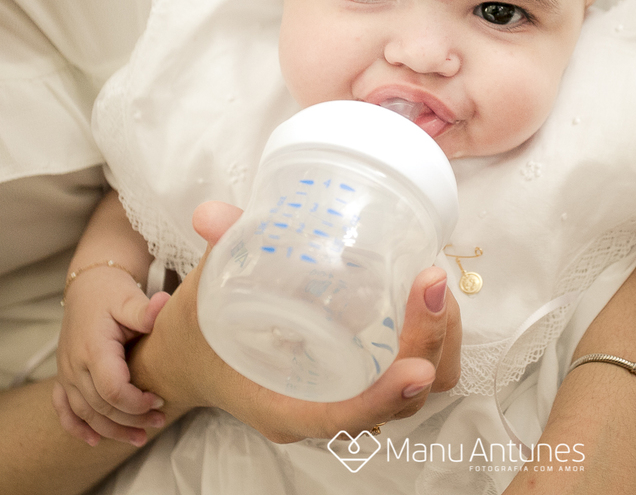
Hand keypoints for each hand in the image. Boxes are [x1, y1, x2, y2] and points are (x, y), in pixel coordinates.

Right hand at [54, 267, 170, 446]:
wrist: (87, 289)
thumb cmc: (111, 294)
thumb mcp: (128, 298)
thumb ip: (145, 310)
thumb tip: (166, 304)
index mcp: (93, 348)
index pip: (111, 389)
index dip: (135, 402)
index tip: (159, 401)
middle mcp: (74, 365)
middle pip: (100, 407)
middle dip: (131, 420)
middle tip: (159, 421)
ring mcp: (66, 374)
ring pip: (85, 414)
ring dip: (111, 430)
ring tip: (139, 438)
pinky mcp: (63, 378)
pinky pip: (64, 410)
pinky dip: (77, 427)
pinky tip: (95, 440)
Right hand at [130, 200, 461, 442]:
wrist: (196, 358)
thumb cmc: (202, 334)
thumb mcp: (205, 293)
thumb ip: (219, 251)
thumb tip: (212, 217)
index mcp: (286, 405)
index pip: (346, 418)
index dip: (385, 397)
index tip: (416, 367)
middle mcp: (329, 408)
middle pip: (404, 400)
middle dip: (428, 344)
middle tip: (428, 281)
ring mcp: (355, 392)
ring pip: (423, 383)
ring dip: (439, 335)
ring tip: (430, 277)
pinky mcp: (370, 371)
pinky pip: (421, 364)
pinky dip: (434, 331)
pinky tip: (425, 285)